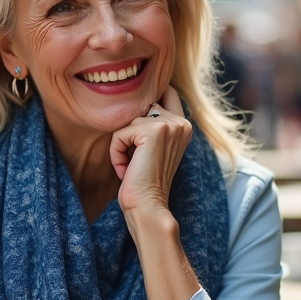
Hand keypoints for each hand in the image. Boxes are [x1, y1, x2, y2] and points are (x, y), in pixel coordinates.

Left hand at [109, 86, 191, 217]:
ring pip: (128, 121)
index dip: (147, 102)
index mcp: (184, 125)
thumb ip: (153, 125)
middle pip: (141, 107)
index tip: (139, 130)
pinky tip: (125, 170)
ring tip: (130, 166)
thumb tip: (134, 101)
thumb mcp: (154, 148)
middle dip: (130, 132)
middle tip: (134, 159)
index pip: (166, 93)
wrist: (149, 207)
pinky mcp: (154, 131)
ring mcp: (169, 125)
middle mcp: (181, 122)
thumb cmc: (146, 182)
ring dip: (121, 145)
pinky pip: (120, 133)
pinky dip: (116, 152)